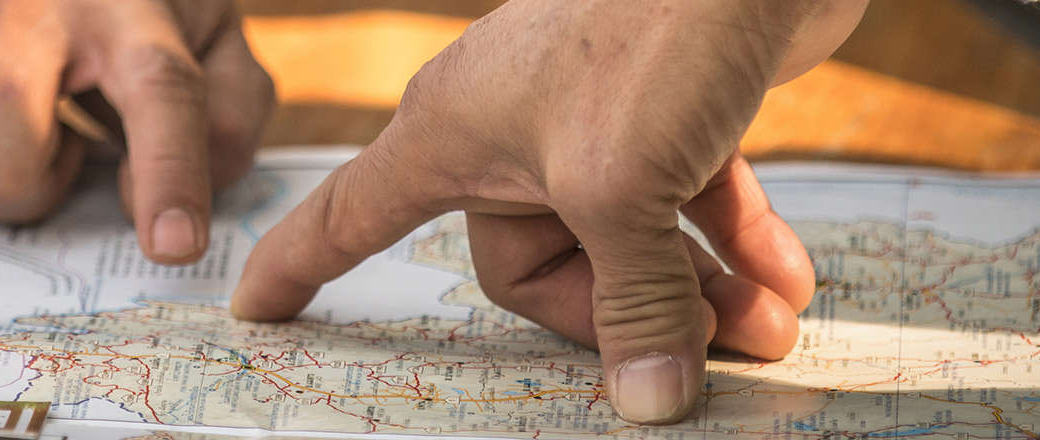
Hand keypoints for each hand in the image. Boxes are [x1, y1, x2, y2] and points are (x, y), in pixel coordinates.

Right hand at [0, 0, 274, 263]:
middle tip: (51, 144)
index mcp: (128, 8)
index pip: (159, 94)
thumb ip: (227, 116)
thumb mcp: (204, 26)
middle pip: (1, 174)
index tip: (173, 245)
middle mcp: (24, 6)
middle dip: (28, 192)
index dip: (168, 177)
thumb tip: (165, 212)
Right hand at [231, 0, 862, 424]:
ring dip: (693, 294)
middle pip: (531, 262)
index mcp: (451, 133)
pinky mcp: (668, 113)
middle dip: (620, 314)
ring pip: (622, 240)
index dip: (300, 266)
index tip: (255, 310)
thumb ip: (637, 303)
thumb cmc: (653, 32)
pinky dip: (731, 245)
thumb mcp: (626, 191)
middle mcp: (510, 127)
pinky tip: (784, 278)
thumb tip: (648, 399)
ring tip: (765, 329)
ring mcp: (592, 119)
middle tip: (694, 349)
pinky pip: (683, 203)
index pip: (351, 215)